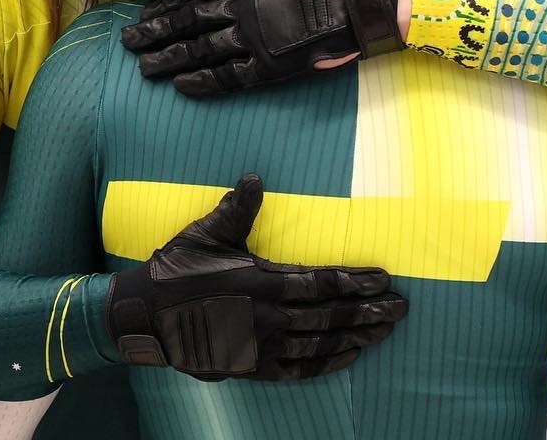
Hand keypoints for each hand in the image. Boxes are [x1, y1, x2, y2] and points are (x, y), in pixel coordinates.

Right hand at [105, 174, 407, 380]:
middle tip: (401, 307)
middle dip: (369, 310)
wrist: (145, 319)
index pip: (320, 282)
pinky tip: (350, 355)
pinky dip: (328, 363)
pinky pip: (299, 369)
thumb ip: (236, 209)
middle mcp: (265, 316)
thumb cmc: (175, 270)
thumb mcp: (204, 234)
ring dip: (357, 336)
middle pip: (330, 316)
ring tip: (385, 330)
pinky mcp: (252, 367)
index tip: (384, 278)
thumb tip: (254, 178)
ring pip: (320, 343)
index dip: (355, 281)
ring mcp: (260, 345)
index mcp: (258, 281)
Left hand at [120, 0, 404, 95]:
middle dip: (154, 34)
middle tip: (128, 43)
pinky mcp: (269, 66)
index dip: (164, 8)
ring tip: (144, 69)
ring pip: (199, 51)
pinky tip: (181, 87)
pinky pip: (227, 77)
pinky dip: (202, 83)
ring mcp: (252, 38)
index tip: (142, 15)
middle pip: (185, 23)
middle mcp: (239, 7)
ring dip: (168, 61)